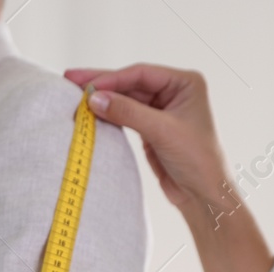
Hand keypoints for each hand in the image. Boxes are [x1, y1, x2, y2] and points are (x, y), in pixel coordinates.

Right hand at [65, 65, 230, 210]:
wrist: (202, 195)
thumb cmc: (197, 160)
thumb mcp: (162, 131)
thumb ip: (128, 113)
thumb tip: (94, 99)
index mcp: (184, 83)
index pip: (141, 74)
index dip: (112, 78)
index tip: (87, 85)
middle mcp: (173, 92)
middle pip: (130, 84)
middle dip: (102, 84)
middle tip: (71, 79)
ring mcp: (160, 110)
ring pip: (125, 100)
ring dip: (103, 100)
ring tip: (75, 96)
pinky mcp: (150, 128)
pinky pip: (124, 116)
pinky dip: (108, 115)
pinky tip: (90, 113)